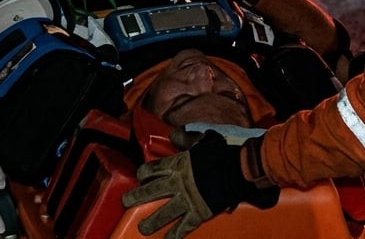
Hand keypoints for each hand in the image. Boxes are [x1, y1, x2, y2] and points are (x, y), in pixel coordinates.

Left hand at [122, 131, 278, 237]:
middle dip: (136, 197)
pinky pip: (184, 226)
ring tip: (143, 228)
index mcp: (178, 164)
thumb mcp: (203, 140)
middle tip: (125, 202)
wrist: (239, 170)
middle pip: (151, 191)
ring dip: (151, 222)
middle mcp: (178, 183)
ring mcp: (187, 200)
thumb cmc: (222, 153)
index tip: (140, 177)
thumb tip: (173, 135)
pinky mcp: (198, 213)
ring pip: (164, 212)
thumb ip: (186, 138)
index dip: (144, 173)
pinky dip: (175, 234)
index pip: (153, 169)